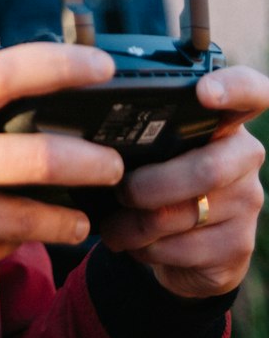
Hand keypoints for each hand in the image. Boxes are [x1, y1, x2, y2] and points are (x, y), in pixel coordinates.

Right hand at [0, 39, 123, 309]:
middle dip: (93, 163)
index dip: (62, 66)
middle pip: (39, 157)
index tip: (102, 68)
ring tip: (80, 217)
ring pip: (31, 217)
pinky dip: (14, 245)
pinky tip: (13, 240)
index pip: (2, 74)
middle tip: (113, 165)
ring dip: (68, 218)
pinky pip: (0, 252)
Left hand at [99, 66, 268, 298]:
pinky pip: (184, 249)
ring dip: (136, 225)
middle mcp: (244, 157)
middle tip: (120, 192)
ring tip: (114, 226)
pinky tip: (136, 245)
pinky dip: (147, 249)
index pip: (250, 92)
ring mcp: (247, 202)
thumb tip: (88, 132)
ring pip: (186, 214)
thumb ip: (141, 134)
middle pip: (206, 169)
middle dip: (150, 186)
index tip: (204, 92)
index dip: (233, 88)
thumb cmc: (157, 182)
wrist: (183, 248)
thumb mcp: (151, 151)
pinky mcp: (239, 244)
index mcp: (223, 122)